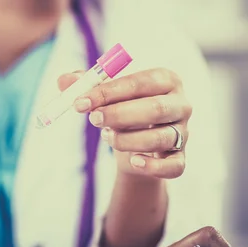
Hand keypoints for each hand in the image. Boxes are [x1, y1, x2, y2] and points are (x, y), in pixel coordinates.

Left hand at [59, 68, 191, 178]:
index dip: (108, 92)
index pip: (140, 83)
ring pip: (160, 139)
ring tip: (107, 137)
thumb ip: (84, 84)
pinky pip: (173, 166)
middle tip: (93, 119)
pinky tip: (133, 161)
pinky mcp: (180, 158)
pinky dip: (152, 166)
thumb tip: (63, 81)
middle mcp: (181, 104)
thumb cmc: (122, 108)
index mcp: (166, 79)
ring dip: (127, 140)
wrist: (136, 142)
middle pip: (155, 109)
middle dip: (119, 115)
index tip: (80, 102)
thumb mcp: (104, 94)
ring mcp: (184, 132)